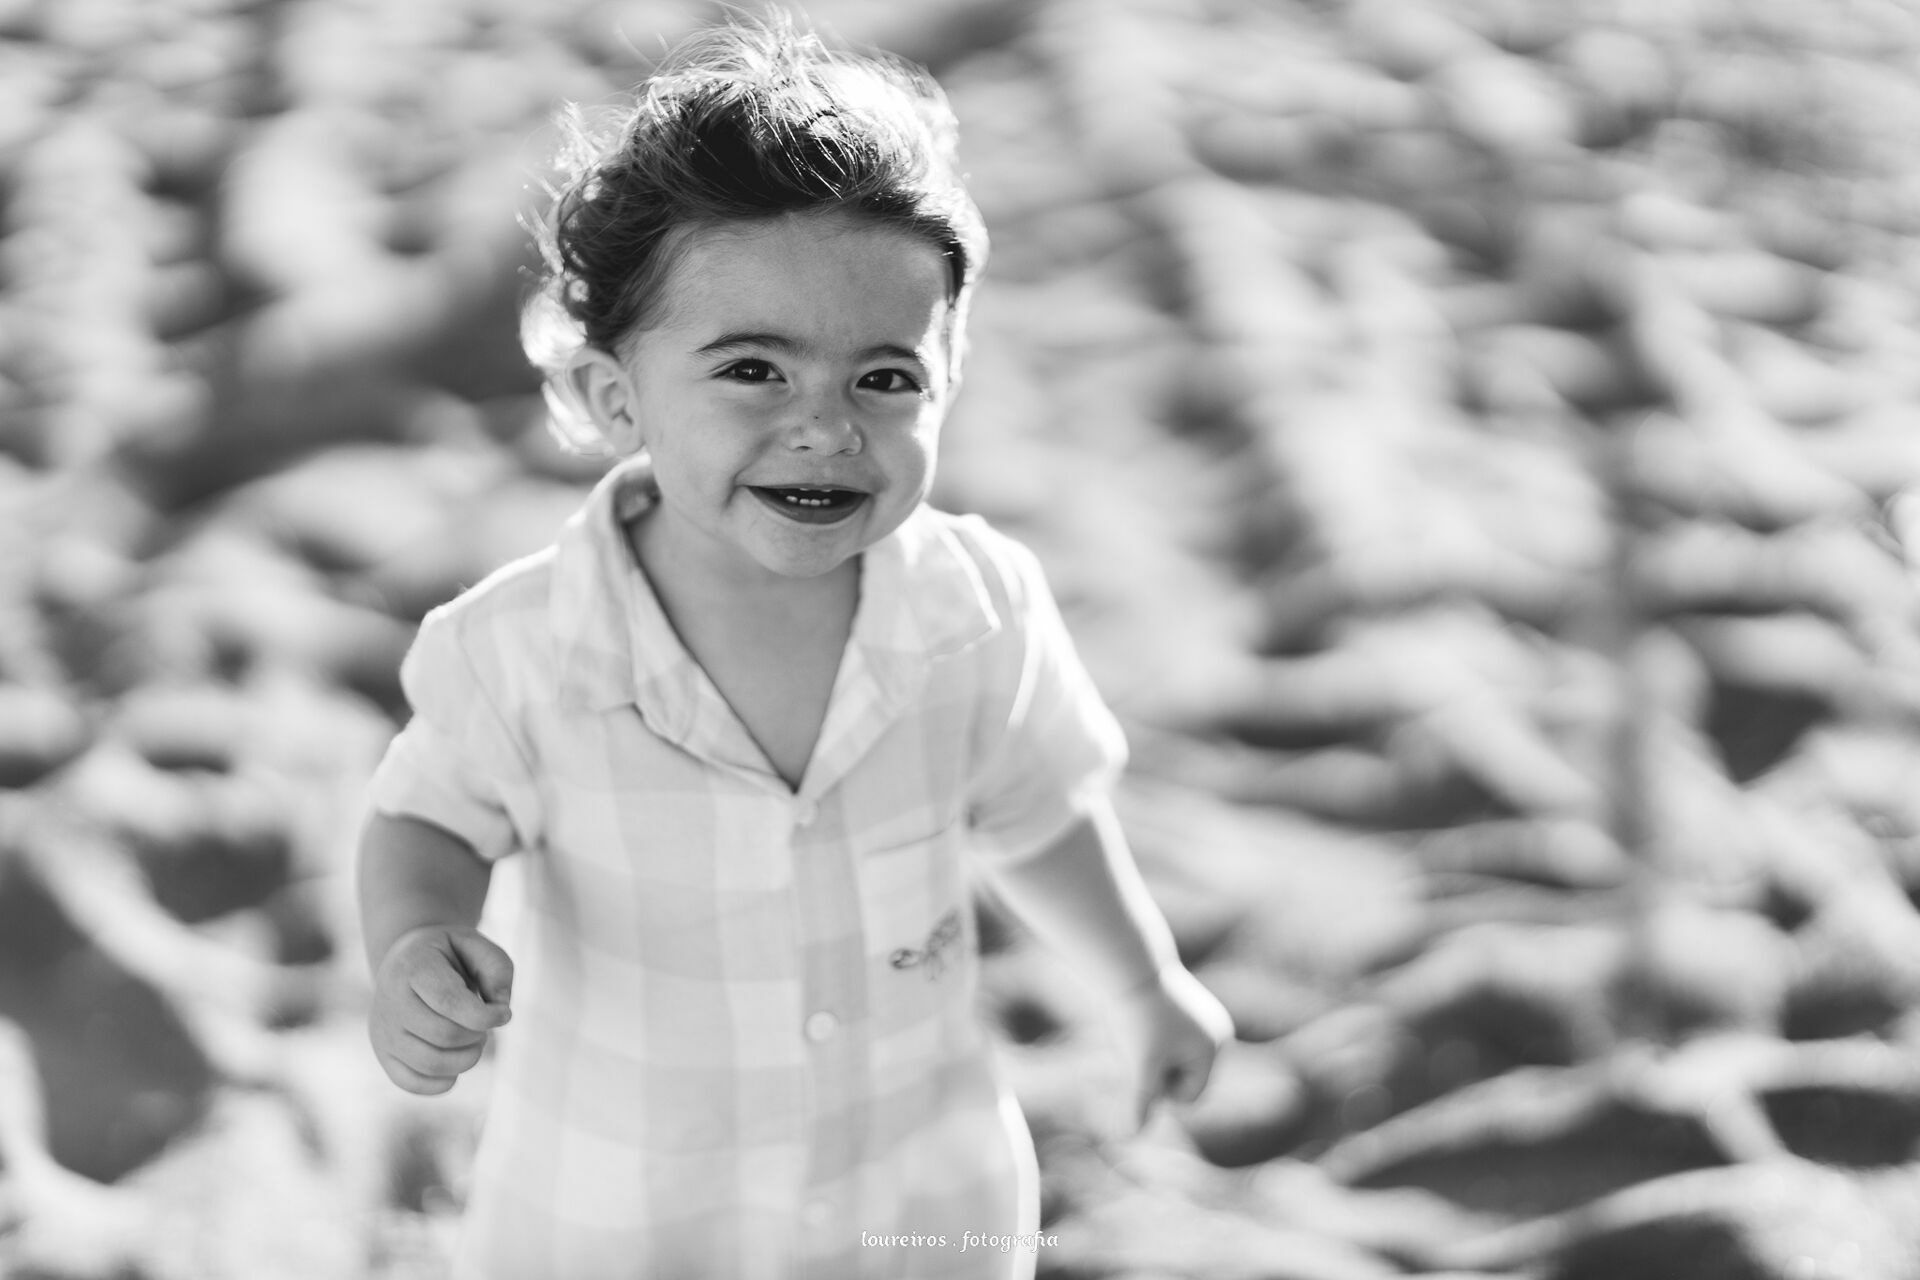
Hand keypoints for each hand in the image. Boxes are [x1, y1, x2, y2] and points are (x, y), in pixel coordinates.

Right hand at [369, 924, 513, 1094]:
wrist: (404, 960)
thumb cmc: (448, 954)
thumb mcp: (476, 944)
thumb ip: (497, 969)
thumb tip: (500, 1009)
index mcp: (411, 966)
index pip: (449, 1002)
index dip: (485, 1016)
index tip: (504, 1014)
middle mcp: (389, 1000)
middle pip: (444, 1036)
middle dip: (477, 1035)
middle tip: (484, 1025)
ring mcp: (382, 1031)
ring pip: (431, 1064)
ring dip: (466, 1059)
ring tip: (473, 1040)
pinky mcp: (382, 1054)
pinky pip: (413, 1083)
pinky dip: (444, 1081)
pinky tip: (456, 1060)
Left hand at [1114, 964, 1232, 1129]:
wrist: (1128, 967)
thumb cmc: (1135, 1018)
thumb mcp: (1138, 1065)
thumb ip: (1141, 1101)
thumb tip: (1134, 1136)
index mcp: (1214, 1049)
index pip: (1188, 1098)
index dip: (1159, 1087)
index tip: (1144, 1057)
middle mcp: (1217, 1034)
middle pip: (1182, 1079)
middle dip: (1157, 1070)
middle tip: (1140, 1040)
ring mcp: (1206, 1019)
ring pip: (1173, 1061)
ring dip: (1152, 1055)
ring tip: (1139, 1029)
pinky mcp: (1190, 1009)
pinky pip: (1170, 1043)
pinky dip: (1151, 1038)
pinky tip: (1141, 1018)